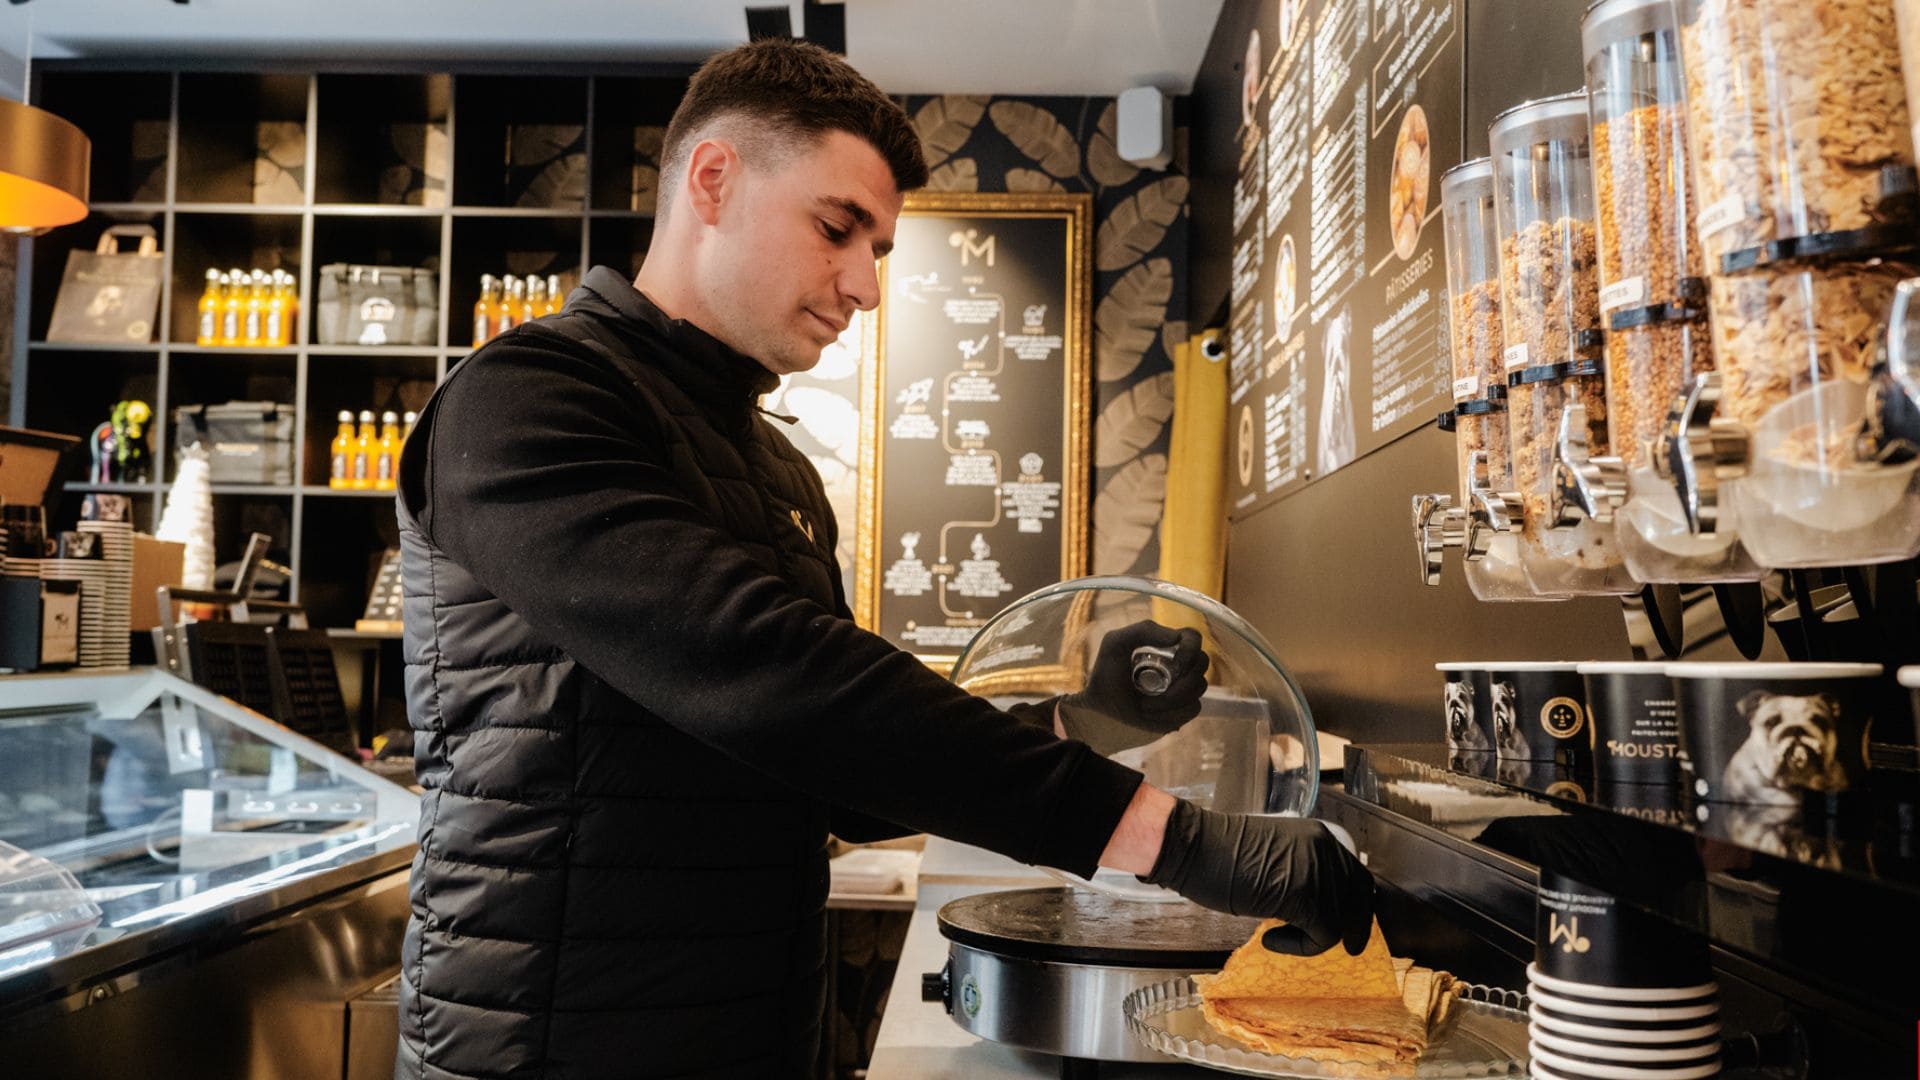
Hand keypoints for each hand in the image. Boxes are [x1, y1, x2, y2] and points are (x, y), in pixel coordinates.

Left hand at [1058, 620, 1208, 755]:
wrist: (1101, 708)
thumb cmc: (1107, 673)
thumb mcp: (1115, 644)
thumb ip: (1143, 631)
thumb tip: (1177, 638)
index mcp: (1168, 644)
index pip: (1194, 637)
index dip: (1191, 649)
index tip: (1177, 663)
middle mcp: (1180, 663)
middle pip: (1202, 663)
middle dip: (1181, 681)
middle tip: (1153, 691)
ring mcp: (1185, 686)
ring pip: (1199, 689)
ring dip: (1170, 700)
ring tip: (1143, 705)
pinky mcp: (1184, 708)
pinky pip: (1193, 708)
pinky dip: (1173, 713)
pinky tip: (1152, 714)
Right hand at [1142, 799, 1374, 956]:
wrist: (1196, 847)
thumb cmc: (1219, 853)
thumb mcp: (1273, 856)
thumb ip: (1300, 872)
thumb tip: (1314, 906)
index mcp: (1318, 836)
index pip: (1355, 874)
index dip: (1357, 904)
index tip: (1351, 928)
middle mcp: (1325, 850)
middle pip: (1359, 897)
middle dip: (1354, 927)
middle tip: (1347, 949)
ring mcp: (1318, 873)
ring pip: (1339, 922)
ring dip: (1311, 938)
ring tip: (1278, 936)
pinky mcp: (1305, 898)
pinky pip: (1322, 937)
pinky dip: (1299, 947)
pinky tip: (1270, 940)